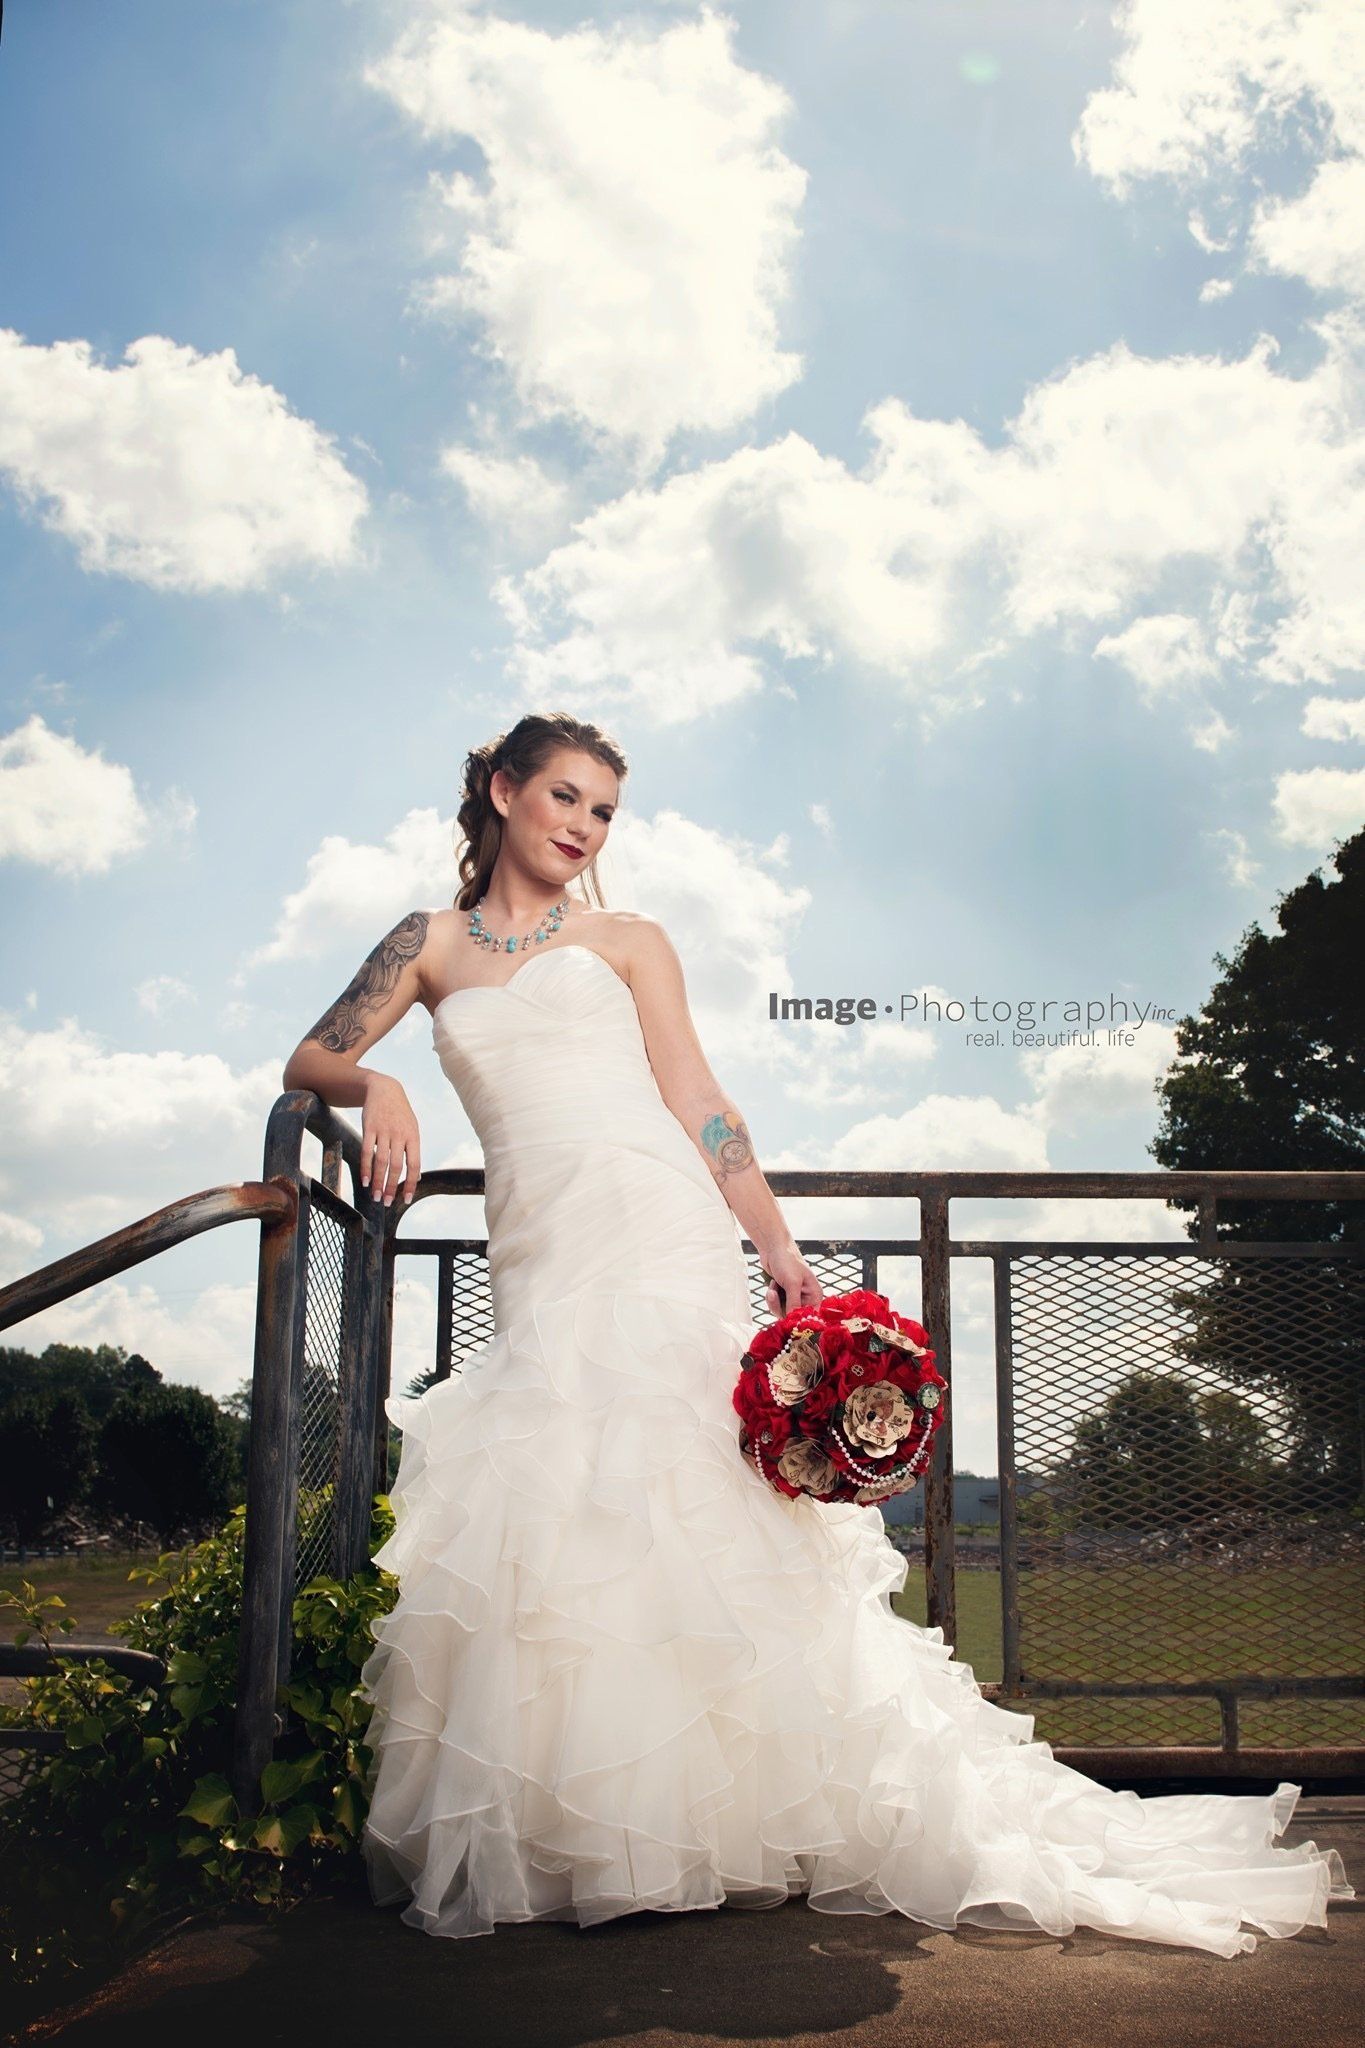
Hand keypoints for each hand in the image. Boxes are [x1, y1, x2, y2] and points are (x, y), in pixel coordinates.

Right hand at [359, 1073, 420, 1207]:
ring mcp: (384, 1130)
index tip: (405, 1199)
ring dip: (377, 1181)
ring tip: (375, 1196)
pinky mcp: (369, 1127)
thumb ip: (412, 1151)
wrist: (384, 1089)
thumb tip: (416, 1178)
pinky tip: (365, 1181)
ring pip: (380, 1161)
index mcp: (413, 1137)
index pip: (414, 1164)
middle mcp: (400, 1134)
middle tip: (386, 1203)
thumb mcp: (412, 1129)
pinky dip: (365, 1167)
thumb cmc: (400, 1114)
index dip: (410, 1183)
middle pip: (396, 1166)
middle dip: (391, 1187)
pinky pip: (366, 1151)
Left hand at [760, 1245, 822, 1316]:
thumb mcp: (792, 1283)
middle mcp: (806, 1298)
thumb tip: (793, 1321)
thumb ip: (794, 1303)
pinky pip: (776, 1306)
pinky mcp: (783, 1296)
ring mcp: (794, 1298)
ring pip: (783, 1313)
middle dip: (781, 1307)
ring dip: (774, 1301)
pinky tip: (772, 1285)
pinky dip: (771, 1298)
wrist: (773, 1248)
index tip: (787, 1320)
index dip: (799, 1320)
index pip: (810, 1316)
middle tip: (774, 1294)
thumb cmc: (787, 1260)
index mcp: (815, 1295)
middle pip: (794, 1317)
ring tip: (773, 1287)